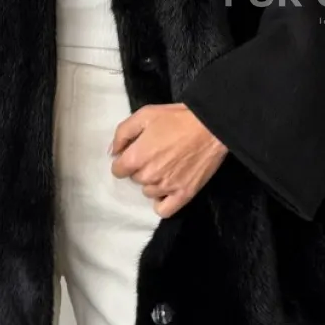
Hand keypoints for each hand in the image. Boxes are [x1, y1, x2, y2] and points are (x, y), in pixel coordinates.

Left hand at [108, 103, 228, 217]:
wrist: (211, 126)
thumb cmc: (177, 118)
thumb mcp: (145, 115)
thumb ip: (122, 133)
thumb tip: (113, 152)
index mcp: (136, 157)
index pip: (118, 170)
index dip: (125, 160)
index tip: (136, 152)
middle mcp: (149, 176)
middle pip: (135, 179)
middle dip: (141, 168)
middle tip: (156, 154)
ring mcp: (166, 188)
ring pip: (148, 192)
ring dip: (152, 182)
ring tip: (166, 167)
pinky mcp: (184, 195)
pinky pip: (164, 210)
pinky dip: (162, 202)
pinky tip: (166, 190)